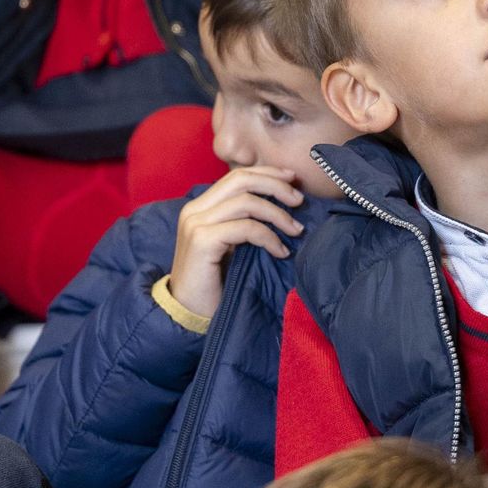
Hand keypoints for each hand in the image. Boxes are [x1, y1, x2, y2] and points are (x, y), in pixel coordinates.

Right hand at [169, 166, 304, 317]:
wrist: (188, 314)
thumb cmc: (215, 282)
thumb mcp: (231, 244)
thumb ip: (244, 221)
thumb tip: (283, 203)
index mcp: (200, 206)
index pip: (236, 176)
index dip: (267, 173)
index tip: (292, 180)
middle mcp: (195, 210)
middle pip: (241, 180)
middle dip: (275, 186)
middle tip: (299, 201)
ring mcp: (196, 224)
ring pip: (246, 202)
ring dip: (278, 214)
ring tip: (296, 230)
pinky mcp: (202, 241)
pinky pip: (246, 228)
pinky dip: (269, 237)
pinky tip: (280, 251)